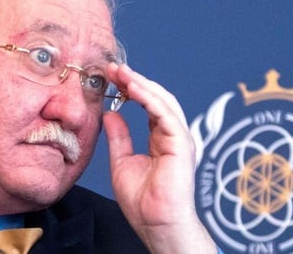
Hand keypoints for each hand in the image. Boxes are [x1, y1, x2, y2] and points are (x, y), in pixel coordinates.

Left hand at [103, 62, 216, 253]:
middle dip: (135, 80)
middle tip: (114, 67)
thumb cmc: (143, 202)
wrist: (156, 225)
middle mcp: (173, 136)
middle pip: (157, 98)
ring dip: (141, 84)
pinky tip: (132, 88)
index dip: (131, 88)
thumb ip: (119, 137)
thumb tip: (110, 114)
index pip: (148, 105)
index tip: (111, 76)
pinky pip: (166, 115)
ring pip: (163, 102)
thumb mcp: (122, 162)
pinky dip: (149, 99)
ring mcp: (180, 139)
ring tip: (121, 72)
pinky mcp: (182, 145)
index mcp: (161, 140)